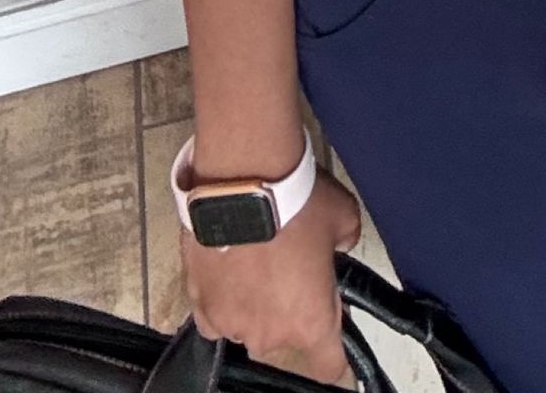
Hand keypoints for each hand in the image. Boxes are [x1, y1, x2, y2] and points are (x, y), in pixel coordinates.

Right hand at [183, 163, 363, 384]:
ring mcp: (230, 324)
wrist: (242, 182)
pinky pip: (214, 317)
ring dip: (254, 306)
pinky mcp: (198, 306)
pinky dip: (222, 300)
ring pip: (248, 327)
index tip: (337, 350)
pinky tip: (229, 272)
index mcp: (311, 322)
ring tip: (257, 263)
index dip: (337, 360)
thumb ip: (347, 241)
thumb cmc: (298, 201)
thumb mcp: (344, 216)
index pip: (329, 365)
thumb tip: (341, 245)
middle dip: (291, 315)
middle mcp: (270, 335)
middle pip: (285, 342)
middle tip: (292, 274)